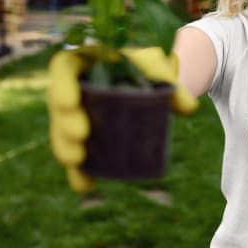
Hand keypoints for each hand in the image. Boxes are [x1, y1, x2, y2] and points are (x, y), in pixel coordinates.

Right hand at [47, 47, 197, 192]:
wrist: (151, 79)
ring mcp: (76, 114)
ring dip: (65, 148)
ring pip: (61, 132)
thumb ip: (170, 79)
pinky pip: (76, 155)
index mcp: (85, 62)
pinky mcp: (83, 136)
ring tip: (79, 160)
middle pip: (58, 105)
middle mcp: (74, 88)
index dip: (60, 86)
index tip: (71, 103)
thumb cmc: (148, 66)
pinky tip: (84, 186)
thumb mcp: (158, 66)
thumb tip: (189, 108)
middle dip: (63, 123)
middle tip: (82, 135)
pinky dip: (79, 172)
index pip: (62, 68)